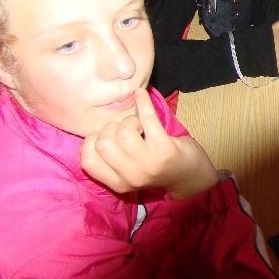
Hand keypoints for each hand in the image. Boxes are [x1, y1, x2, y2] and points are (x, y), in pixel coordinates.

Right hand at [80, 88, 219, 199]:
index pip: (88, 161)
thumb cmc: (156, 167)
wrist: (190, 176)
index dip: (91, 142)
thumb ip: (111, 159)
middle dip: (110, 128)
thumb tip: (92, 134)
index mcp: (118, 183)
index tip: (104, 136)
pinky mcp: (165, 148)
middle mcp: (131, 176)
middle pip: (103, 144)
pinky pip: (147, 118)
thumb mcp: (129, 172)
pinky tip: (142, 95)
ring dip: (129, 121)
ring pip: (123, 133)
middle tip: (125, 128)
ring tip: (138, 124)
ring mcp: (148, 163)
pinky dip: (143, 102)